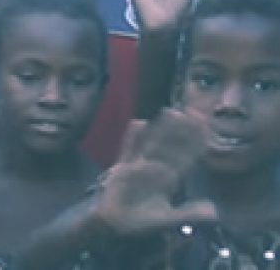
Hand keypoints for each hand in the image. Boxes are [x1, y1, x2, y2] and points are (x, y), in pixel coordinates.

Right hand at [95, 111, 215, 235]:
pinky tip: (138, 123)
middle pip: (172, 145)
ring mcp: (140, 165)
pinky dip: (132, 137)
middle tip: (193, 111)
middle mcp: (158, 168)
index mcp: (171, 178)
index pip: (187, 158)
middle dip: (182, 129)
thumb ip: (188, 214)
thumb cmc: (143, 221)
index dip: (196, 144)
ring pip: (153, 142)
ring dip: (161, 128)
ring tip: (171, 112)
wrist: (118, 223)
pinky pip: (128, 149)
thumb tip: (215, 212)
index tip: (208, 128)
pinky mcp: (123, 166)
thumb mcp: (168, 220)